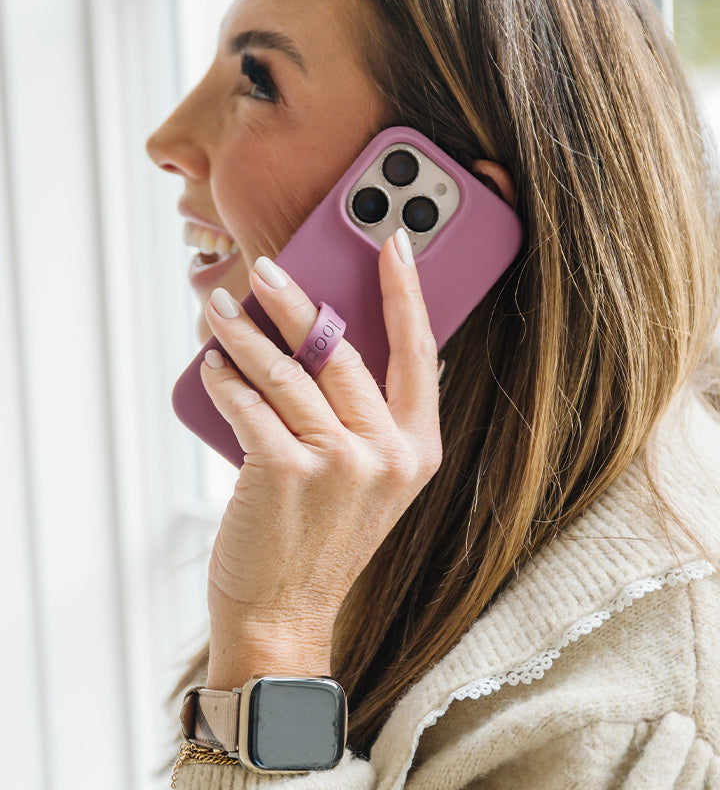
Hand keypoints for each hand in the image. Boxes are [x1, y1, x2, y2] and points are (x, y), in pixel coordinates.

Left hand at [199, 231, 442, 686]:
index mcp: (417, 448)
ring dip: (244, 333)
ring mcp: (341, 463)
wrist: (285, 614)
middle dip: (296, 300)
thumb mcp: (366, 481)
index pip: (419, 350)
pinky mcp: (288, 472)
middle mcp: (388, 453)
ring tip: (221, 309)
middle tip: (266, 268)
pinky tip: (210, 364)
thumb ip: (363, 416)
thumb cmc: (321, 540)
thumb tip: (323, 335)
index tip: (392, 241)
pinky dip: (223, 379)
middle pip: (340, 349)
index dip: (406, 290)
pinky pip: (249, 405)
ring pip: (286, 370)